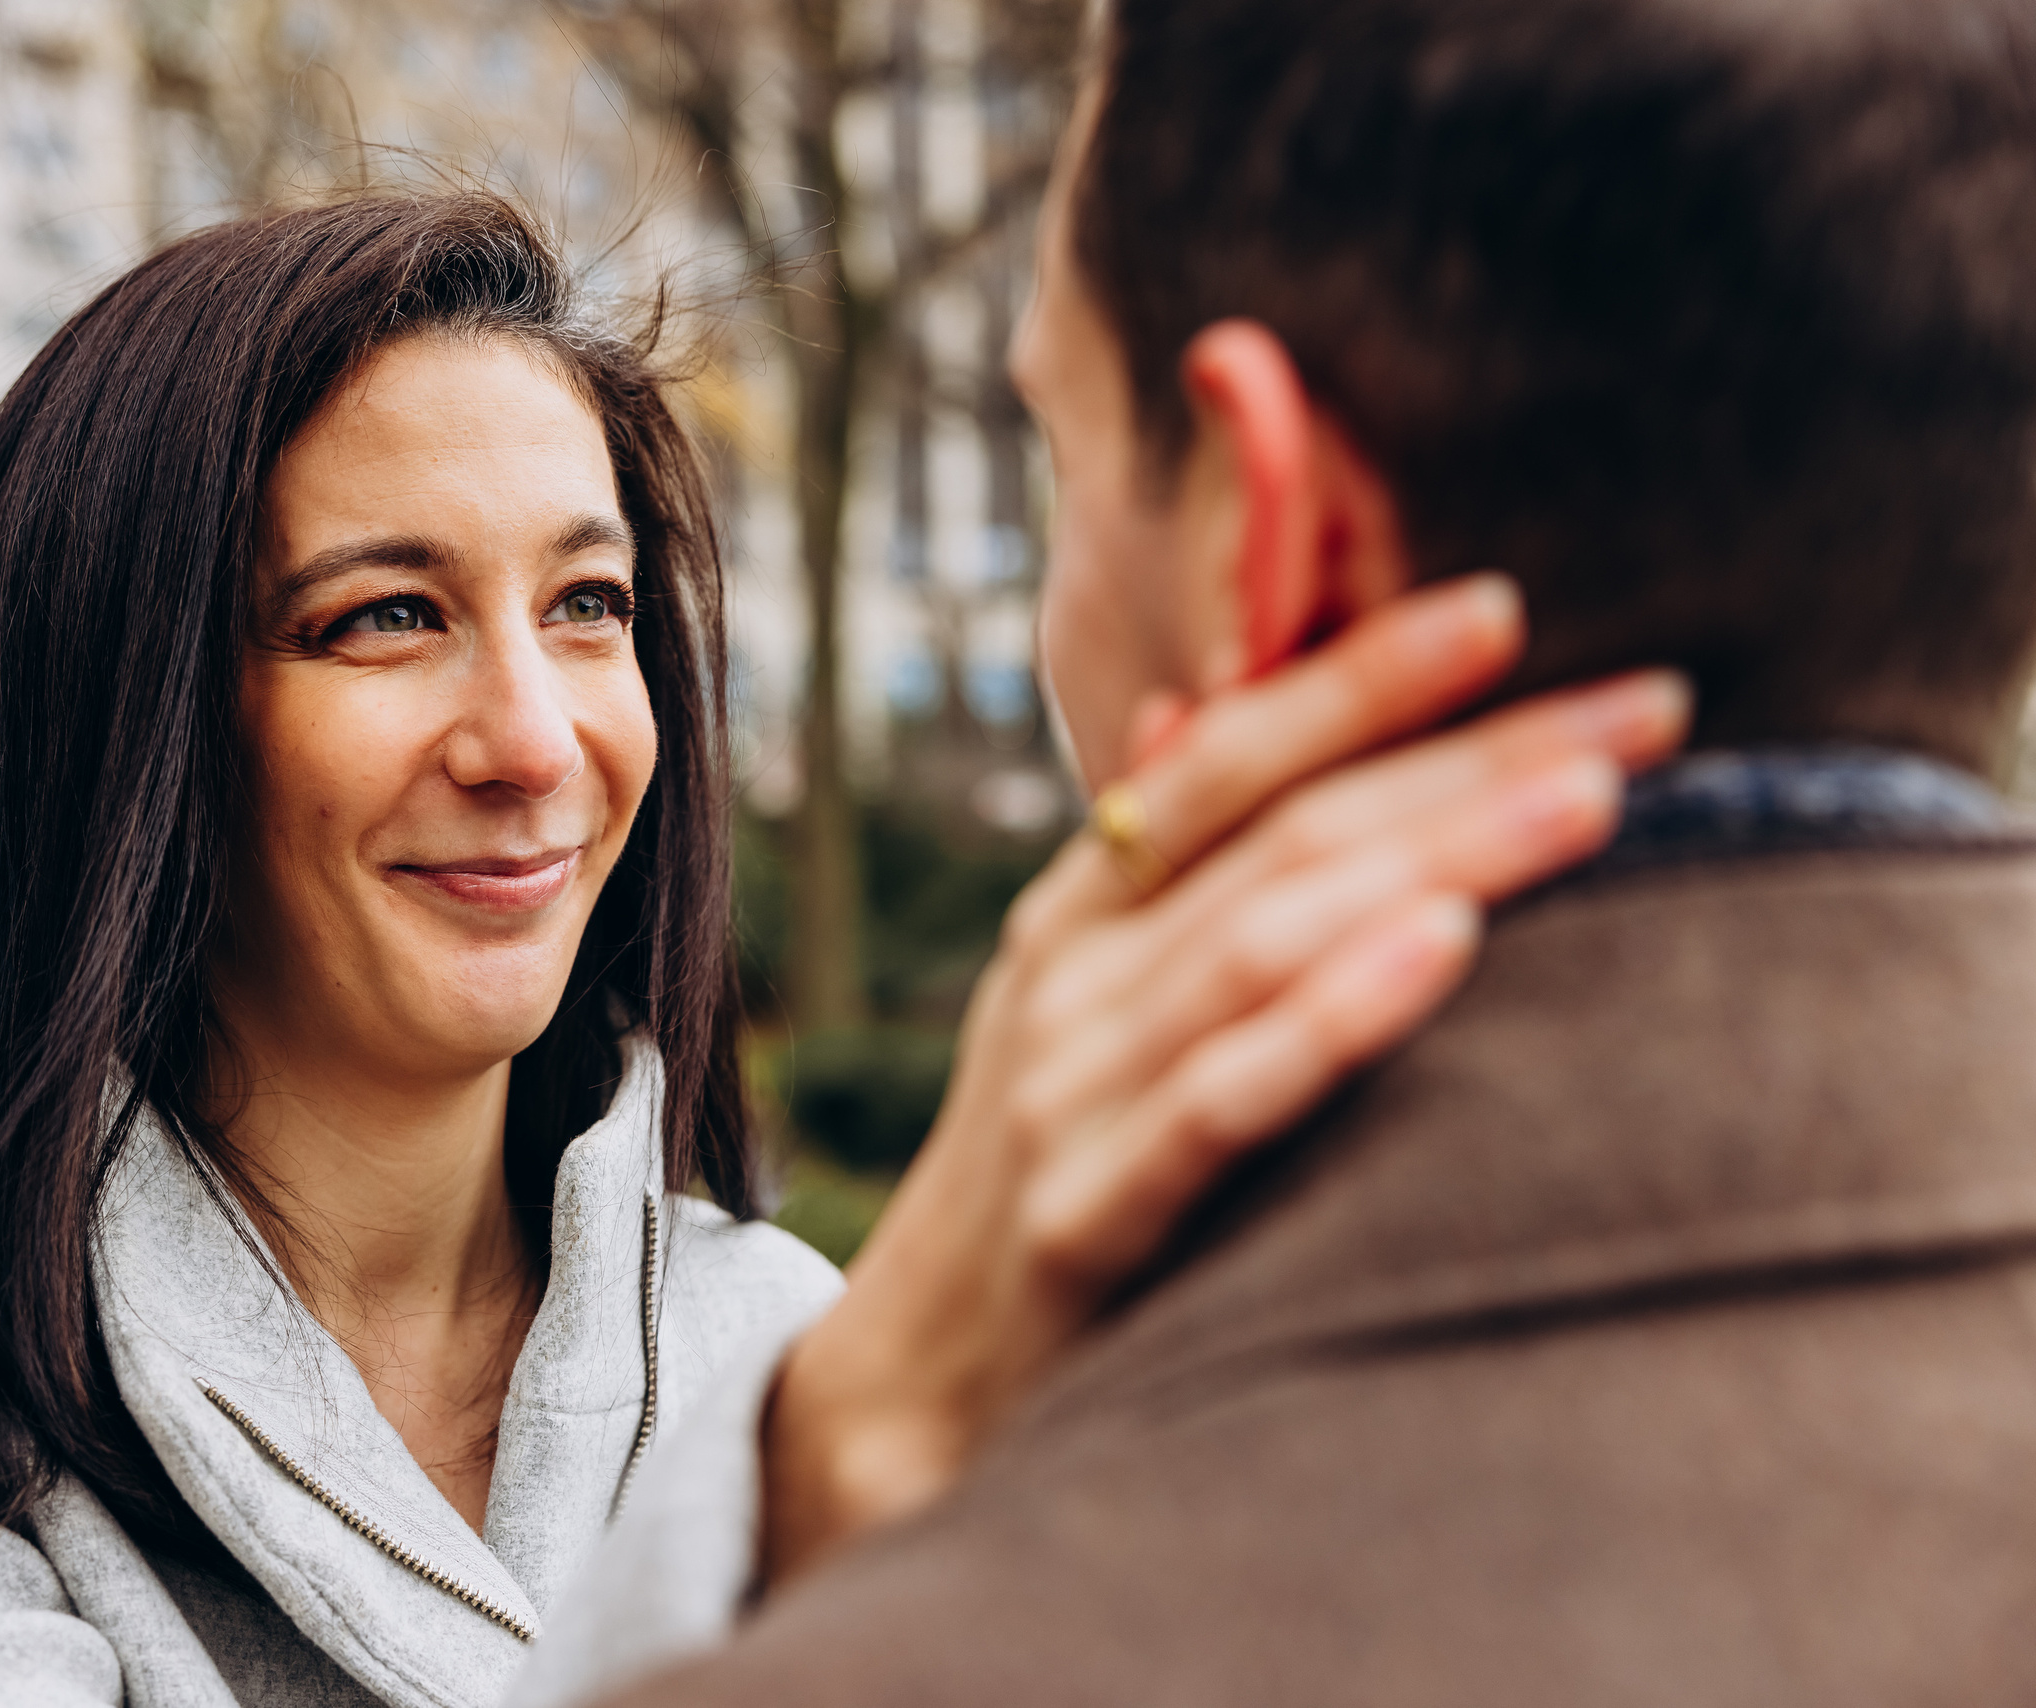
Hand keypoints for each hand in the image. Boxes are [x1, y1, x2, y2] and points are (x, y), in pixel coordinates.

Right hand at [759, 574, 1690, 1585]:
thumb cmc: (1039, 1180)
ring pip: (1271, 940)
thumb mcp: (1076, 1017)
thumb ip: (1151, 886)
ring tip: (1592, 800)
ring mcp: (1070, 1090)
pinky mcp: (1087, 1212)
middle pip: (1286, 835)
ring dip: (1440, 855)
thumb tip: (1191, 724)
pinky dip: (1333, 1014)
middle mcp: (1071, 980)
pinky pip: (1224, 1097)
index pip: (1227, 761)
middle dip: (1471, 757)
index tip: (1506, 610)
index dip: (1362, 680)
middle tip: (1650, 708)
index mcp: (1076, 919)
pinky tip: (1442, 945)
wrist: (910, 1381)